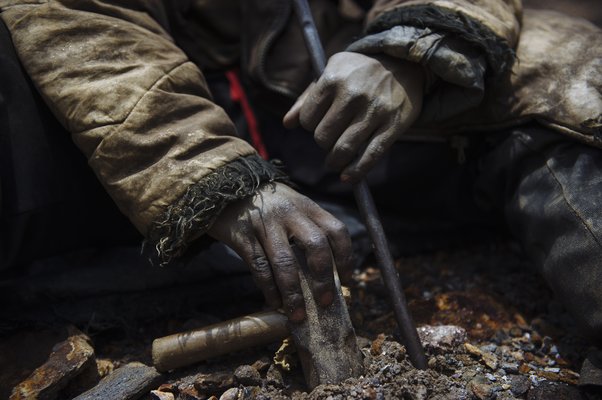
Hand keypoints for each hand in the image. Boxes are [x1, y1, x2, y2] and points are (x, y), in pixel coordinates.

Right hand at [207, 182, 352, 321]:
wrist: (223, 184)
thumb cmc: (264, 203)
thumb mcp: (290, 206)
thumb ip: (306, 228)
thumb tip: (323, 272)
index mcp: (306, 206)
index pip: (336, 230)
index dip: (345, 257)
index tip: (347, 280)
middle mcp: (289, 213)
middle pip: (316, 246)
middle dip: (324, 279)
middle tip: (326, 302)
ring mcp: (265, 224)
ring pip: (285, 263)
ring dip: (294, 294)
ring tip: (298, 315)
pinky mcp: (243, 235)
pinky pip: (260, 267)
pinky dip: (269, 289)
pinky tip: (274, 302)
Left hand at [283, 51, 423, 182]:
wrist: (403, 66)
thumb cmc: (358, 73)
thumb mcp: (331, 74)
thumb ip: (307, 98)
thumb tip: (287, 124)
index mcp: (332, 78)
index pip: (308, 119)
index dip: (310, 126)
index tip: (319, 124)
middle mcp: (352, 94)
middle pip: (323, 137)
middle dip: (323, 142)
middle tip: (330, 139)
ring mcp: (374, 110)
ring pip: (343, 149)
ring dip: (335, 161)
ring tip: (334, 161)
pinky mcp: (392, 125)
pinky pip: (370, 155)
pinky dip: (357, 171)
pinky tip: (348, 177)